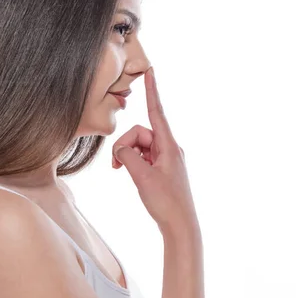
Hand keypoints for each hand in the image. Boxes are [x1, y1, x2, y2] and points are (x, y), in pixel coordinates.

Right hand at [112, 67, 197, 235]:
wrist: (180, 227)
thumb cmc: (166, 203)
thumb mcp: (141, 177)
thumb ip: (127, 155)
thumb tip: (122, 149)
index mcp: (169, 145)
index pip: (157, 111)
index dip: (152, 90)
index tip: (150, 70)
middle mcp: (169, 148)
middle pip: (139, 133)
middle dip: (124, 145)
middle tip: (117, 166)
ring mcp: (166, 158)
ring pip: (138, 146)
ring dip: (126, 156)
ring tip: (122, 173)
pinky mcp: (161, 168)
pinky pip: (142, 157)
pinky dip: (132, 163)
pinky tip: (130, 175)